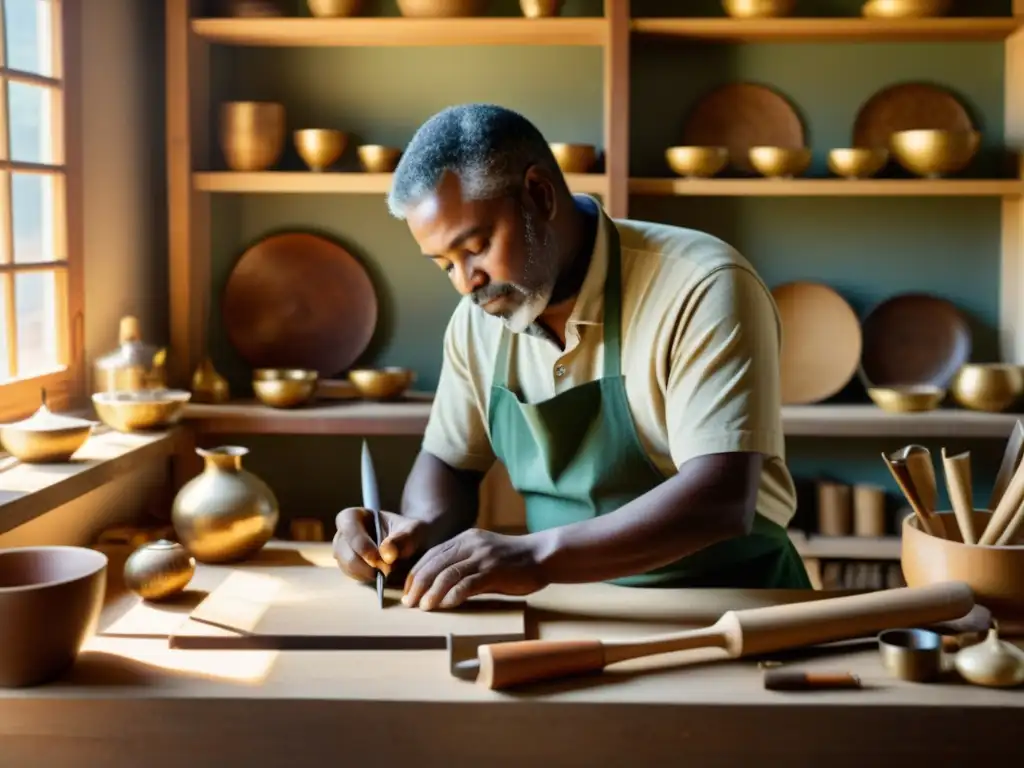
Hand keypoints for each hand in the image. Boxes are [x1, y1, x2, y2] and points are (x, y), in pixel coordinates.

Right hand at [332, 507, 426, 582]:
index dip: (359, 542)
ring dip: (367, 574)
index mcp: (355, 516)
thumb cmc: (413, 534)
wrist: (417, 549)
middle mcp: (345, 535)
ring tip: (389, 573)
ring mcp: (346, 553)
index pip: (347, 524)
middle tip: (386, 571)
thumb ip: (403, 539)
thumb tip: (386, 554)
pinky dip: (369, 581)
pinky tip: (384, 578)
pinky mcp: (352, 570)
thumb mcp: (415, 531)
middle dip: (362, 564)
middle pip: (342, 549)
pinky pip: (354, 578)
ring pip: (346, 566)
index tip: (376, 558)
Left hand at [402, 528, 548, 610]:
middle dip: (418, 584)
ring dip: (432, 592)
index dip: (416, 573)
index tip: (407, 590)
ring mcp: (482, 557)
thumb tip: (439, 588)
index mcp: (466, 539)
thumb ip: (463, 566)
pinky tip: (446, 606)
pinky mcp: (494, 570)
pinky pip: (468, 583)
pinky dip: (453, 596)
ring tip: (423, 607)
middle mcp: (471, 544)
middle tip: (409, 602)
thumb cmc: (512, 561)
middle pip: (435, 564)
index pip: (432, 555)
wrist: (542, 555)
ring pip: (448, 574)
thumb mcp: (483, 556)